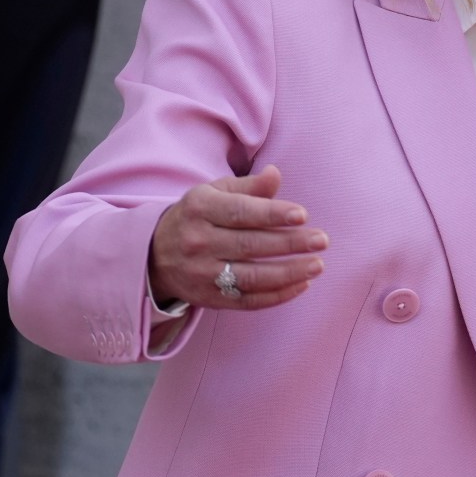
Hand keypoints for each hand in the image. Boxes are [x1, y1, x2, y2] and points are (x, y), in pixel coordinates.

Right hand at [147, 167, 327, 310]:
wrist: (154, 254)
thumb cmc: (197, 216)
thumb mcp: (214, 192)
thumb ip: (248, 186)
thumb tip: (275, 175)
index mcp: (200, 209)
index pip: (240, 213)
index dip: (272, 214)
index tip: (302, 215)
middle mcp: (198, 242)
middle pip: (250, 245)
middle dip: (289, 244)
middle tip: (321, 241)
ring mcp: (202, 274)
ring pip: (251, 277)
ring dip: (289, 273)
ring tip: (317, 265)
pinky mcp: (209, 299)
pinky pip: (247, 301)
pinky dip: (277, 296)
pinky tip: (301, 284)